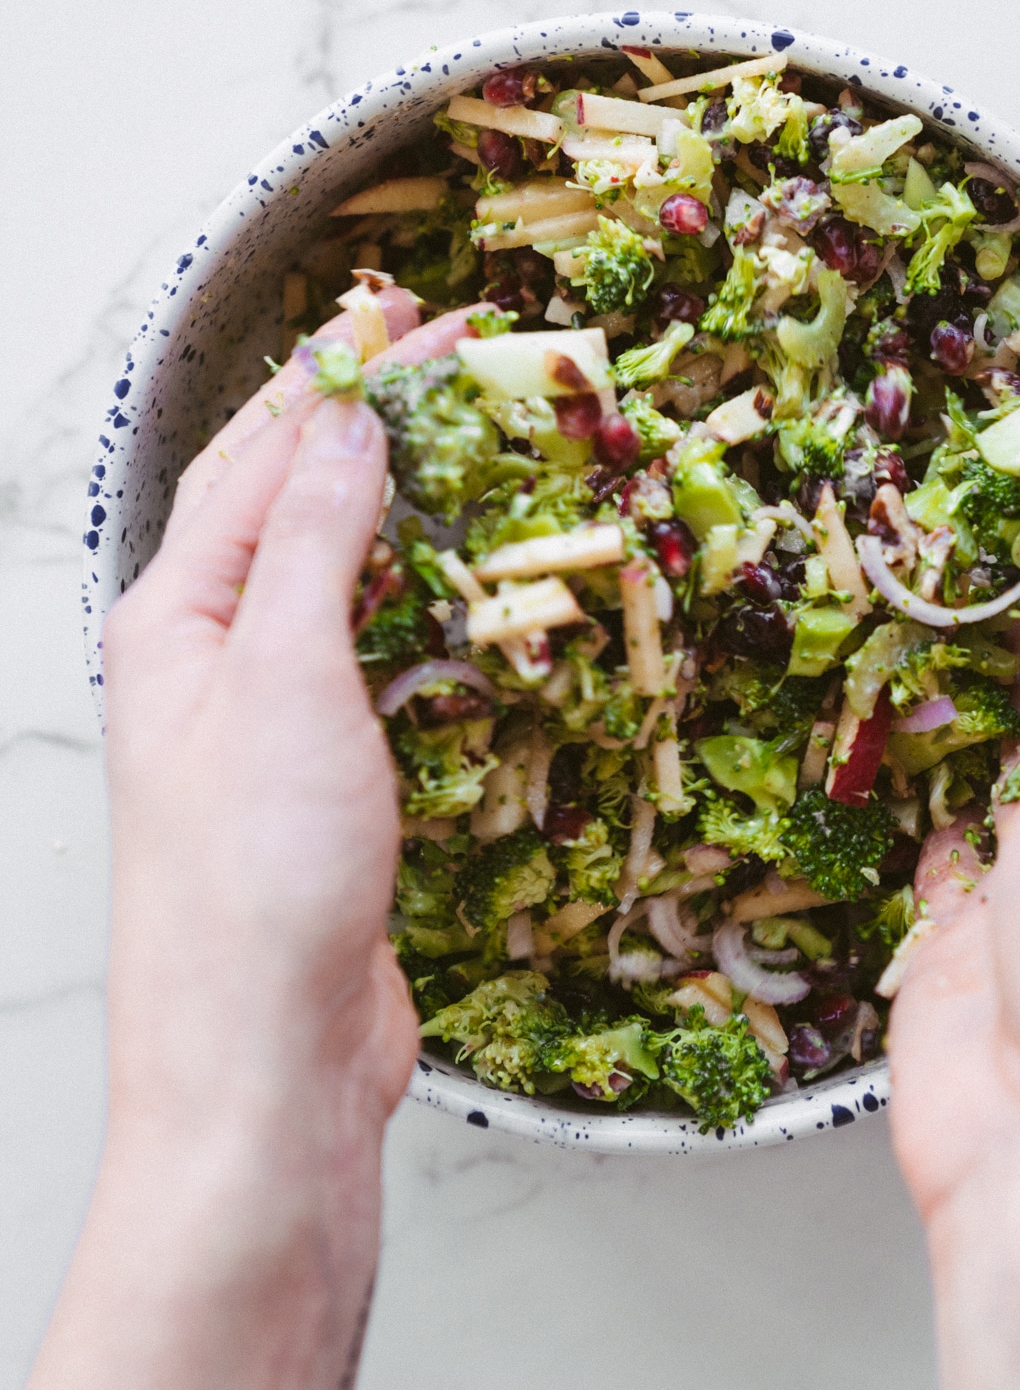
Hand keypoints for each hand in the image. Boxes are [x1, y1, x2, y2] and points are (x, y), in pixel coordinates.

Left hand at [0, 303, 472, 1389]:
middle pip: (290, 505)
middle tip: (465, 365)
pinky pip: (374, 662)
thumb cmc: (250, 894)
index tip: (419, 318)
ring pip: (335, 581)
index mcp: (172, 619)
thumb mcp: (283, 681)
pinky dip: (424, 610)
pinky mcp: (323, 782)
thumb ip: (314, 540)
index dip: (342, 376)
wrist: (265, 1070)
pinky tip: (467, 598)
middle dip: (372, 430)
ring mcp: (265, 722)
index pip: (259, 455)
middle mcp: (208, 660)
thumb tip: (347, 423)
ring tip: (477, 456)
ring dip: (402, 513)